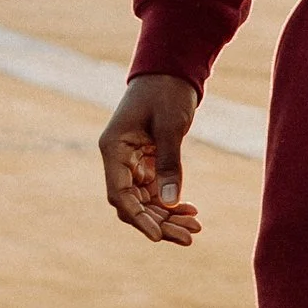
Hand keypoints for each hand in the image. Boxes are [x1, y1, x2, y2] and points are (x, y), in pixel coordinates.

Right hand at [98, 74, 203, 245]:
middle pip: (133, 203)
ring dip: (168, 216)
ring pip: (145, 201)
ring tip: (195, 228)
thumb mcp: (170, 126)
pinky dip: (171, 202)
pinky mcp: (147, 162)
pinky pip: (155, 190)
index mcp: (113, 149)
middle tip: (189, 237)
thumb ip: (169, 163)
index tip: (158, 236)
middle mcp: (118, 160)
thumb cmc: (167, 92)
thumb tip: (170, 203)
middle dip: (159, 222)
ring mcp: (132, 162)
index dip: (138, 218)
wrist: (171, 70)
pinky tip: (191, 211)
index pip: (119, 195)